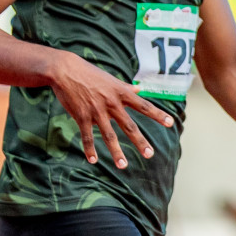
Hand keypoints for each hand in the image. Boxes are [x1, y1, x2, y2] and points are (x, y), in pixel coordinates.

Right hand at [47, 50, 175, 168]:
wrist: (65, 70)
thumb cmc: (90, 74)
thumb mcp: (111, 79)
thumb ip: (126, 87)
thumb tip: (140, 89)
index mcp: (121, 93)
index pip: (143, 105)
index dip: (157, 114)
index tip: (170, 123)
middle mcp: (112, 103)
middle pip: (129, 125)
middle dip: (139, 141)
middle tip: (149, 154)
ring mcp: (96, 111)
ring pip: (109, 135)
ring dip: (116, 152)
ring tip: (123, 166)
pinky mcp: (82, 116)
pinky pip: (87, 136)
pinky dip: (90, 149)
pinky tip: (93, 160)